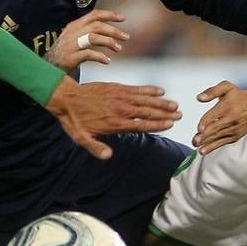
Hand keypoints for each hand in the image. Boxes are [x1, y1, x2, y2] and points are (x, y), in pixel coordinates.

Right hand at [46, 10, 128, 70]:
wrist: (47, 67)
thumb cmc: (64, 53)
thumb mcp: (74, 38)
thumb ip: (87, 32)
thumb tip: (107, 30)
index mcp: (75, 25)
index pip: (94, 15)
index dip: (109, 15)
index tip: (122, 18)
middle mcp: (73, 32)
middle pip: (97, 26)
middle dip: (114, 30)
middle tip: (126, 37)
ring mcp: (71, 44)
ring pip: (94, 37)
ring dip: (110, 42)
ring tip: (119, 48)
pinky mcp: (70, 57)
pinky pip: (89, 54)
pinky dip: (101, 57)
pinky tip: (107, 61)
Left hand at [46, 76, 179, 159]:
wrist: (66, 98)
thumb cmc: (74, 120)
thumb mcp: (81, 138)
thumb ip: (96, 148)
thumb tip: (108, 157)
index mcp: (115, 124)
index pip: (141, 125)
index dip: (158, 125)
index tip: (171, 124)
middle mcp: (120, 110)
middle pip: (147, 112)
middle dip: (165, 114)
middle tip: (180, 115)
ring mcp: (120, 97)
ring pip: (145, 100)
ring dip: (161, 102)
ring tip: (175, 105)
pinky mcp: (117, 88)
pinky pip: (137, 89)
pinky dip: (149, 90)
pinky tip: (160, 91)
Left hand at [192, 81, 246, 154]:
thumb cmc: (239, 97)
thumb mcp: (226, 88)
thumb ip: (211, 91)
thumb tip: (199, 98)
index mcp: (227, 106)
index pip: (214, 115)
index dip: (206, 122)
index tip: (199, 129)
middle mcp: (231, 119)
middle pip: (215, 128)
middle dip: (204, 136)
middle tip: (195, 141)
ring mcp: (233, 129)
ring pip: (218, 137)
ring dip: (206, 143)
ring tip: (197, 147)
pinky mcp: (235, 136)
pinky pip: (222, 142)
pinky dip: (212, 147)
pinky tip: (203, 151)